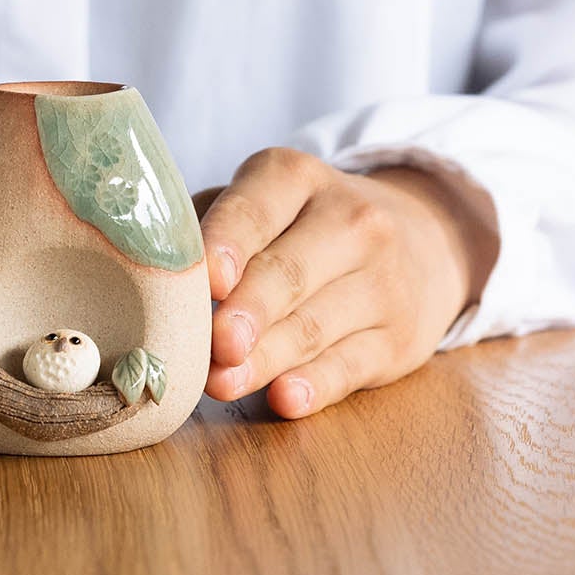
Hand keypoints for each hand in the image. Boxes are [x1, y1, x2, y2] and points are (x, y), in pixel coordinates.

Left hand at [193, 147, 498, 418]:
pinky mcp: (399, 339)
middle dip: (248, 310)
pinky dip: (316, 385)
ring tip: (224, 382)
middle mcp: (350, 219)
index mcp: (297, 177)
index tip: (208, 276)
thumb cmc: (306, 223)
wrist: (426, 240)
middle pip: (289, 270)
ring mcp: (382, 280)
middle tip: (215, 342)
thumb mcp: (265, 199)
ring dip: (267, 358)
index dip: (230, 241)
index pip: (257, 207)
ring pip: (315, 324)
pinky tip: (286, 397)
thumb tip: (148, 266)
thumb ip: (209, 223)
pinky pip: (351, 366)